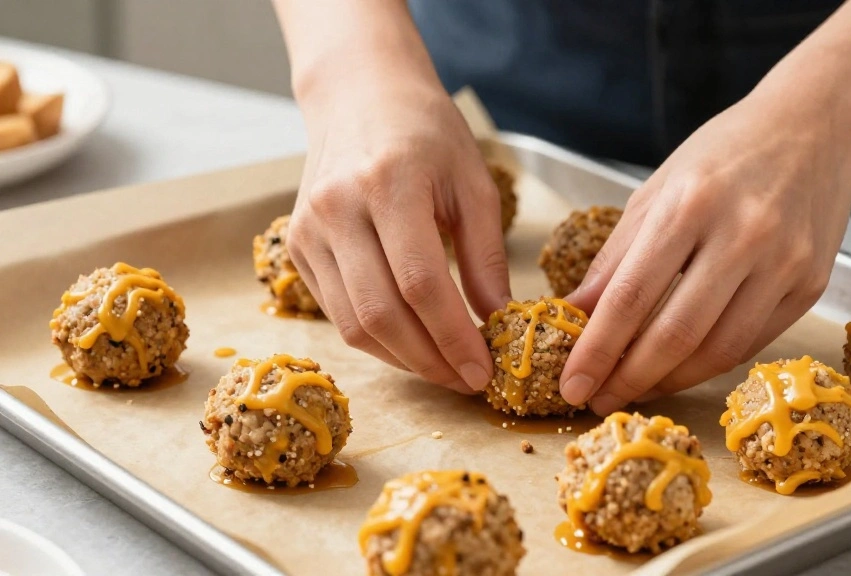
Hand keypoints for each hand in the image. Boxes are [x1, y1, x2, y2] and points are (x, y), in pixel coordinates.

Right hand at [286, 64, 509, 393]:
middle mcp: (338, 208)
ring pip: (352, 324)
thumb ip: (486, 256)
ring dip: (403, 359)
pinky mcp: (296, 246)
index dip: (453, 337)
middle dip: (429, 361)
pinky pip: (337, 311)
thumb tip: (497, 321)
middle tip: (466, 380)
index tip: (483, 370)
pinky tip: (412, 343)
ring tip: (444, 368)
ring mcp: (309, 230)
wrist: (360, 96)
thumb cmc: (427, 134)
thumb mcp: (473, 183)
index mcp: (389, 183)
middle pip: (380, 314)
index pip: (421, 284)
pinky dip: (376, 339)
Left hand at [559, 86, 850, 414]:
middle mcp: (743, 234)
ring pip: (717, 350)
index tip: (571, 384)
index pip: (631, 296)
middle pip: (675, 333)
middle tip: (597, 401)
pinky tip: (679, 369)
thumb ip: (616, 258)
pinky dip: (708, 364)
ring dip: (668, 381)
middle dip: (628, 378)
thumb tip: (576, 316)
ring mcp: (784, 263)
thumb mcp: (656, 191)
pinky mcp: (811, 285)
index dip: (596, 350)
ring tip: (633, 389)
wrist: (815, 128)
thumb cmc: (725, 154)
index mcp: (691, 204)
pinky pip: (751, 343)